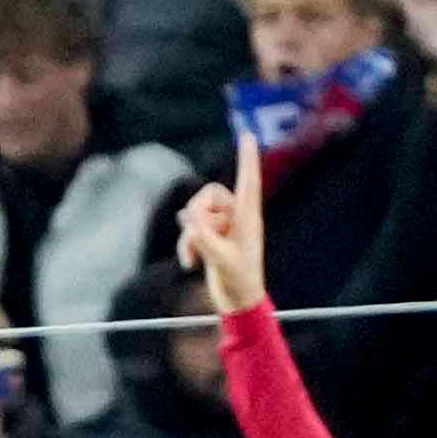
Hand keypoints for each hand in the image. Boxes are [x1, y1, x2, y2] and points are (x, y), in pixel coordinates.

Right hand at [172, 135, 268, 313]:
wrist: (238, 301)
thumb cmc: (239, 281)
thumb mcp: (222, 260)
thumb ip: (205, 237)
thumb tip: (189, 219)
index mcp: (248, 218)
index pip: (248, 182)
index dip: (247, 159)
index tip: (247, 136)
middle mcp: (237, 217)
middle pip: (210, 194)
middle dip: (198, 211)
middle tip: (196, 234)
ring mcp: (223, 227)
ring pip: (197, 213)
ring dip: (190, 235)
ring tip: (195, 256)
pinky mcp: (212, 238)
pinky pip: (192, 229)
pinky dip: (188, 244)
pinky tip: (191, 262)